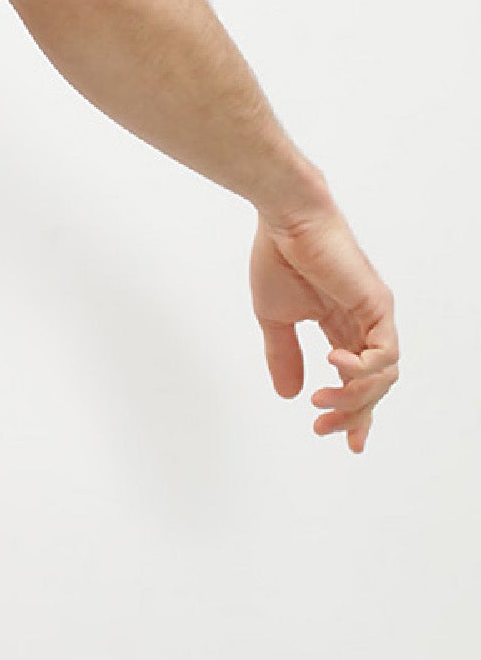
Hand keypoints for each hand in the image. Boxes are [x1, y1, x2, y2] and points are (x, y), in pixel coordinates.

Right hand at [250, 201, 397, 452]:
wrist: (284, 219)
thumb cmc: (278, 257)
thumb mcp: (274, 318)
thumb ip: (284, 355)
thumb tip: (289, 394)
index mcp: (341, 326)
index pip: (356, 379)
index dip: (352, 413)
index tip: (341, 440)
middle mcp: (363, 325)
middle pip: (373, 385)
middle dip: (352, 414)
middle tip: (325, 428)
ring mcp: (374, 316)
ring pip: (382, 376)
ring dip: (353, 397)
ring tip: (321, 400)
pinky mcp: (377, 305)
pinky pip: (384, 353)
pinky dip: (363, 368)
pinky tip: (333, 363)